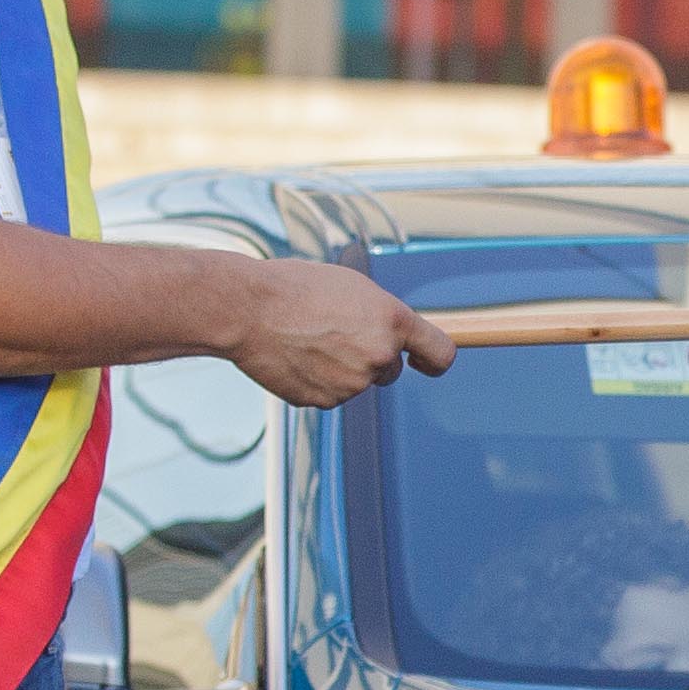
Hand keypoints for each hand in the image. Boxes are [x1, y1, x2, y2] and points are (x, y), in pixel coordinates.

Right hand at [212, 258, 456, 407]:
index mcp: (392, 320)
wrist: (248, 309)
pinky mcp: (326, 401)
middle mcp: (379, 355)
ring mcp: (353, 383)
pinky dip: (316, 381)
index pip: (440, 352)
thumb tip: (393, 336)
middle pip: (391, 370)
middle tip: (335, 335)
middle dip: (371, 359)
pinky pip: (330, 395)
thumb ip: (379, 315)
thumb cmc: (295, 288)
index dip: (434, 360)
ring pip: (357, 382)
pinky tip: (295, 358)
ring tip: (306, 340)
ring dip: (340, 368)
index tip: (425, 363)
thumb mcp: (351, 288)